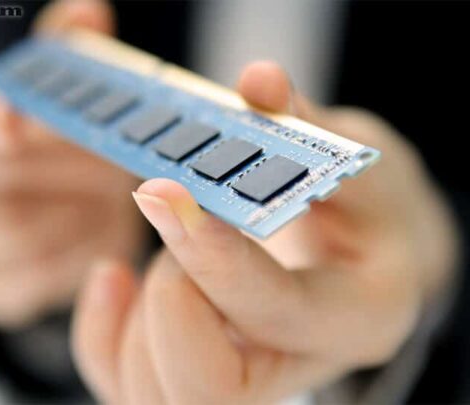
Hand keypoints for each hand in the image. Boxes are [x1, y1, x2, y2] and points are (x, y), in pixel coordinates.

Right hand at [0, 0, 144, 328]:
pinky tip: (93, 233)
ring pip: (12, 229)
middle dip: (66, 166)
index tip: (12, 121)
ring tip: (110, 196)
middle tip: (115, 159)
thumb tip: (89, 11)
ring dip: (78, 212)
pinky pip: (26, 279)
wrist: (50, 204)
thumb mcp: (58, 87)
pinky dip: (73, 257)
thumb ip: (68, 49)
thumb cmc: (54, 138)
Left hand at [72, 61, 458, 403]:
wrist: (365, 263)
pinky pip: (126, 384)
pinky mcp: (201, 376)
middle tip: (180, 226)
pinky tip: (115, 278)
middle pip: (208, 389)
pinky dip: (103, 334)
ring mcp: (248, 381)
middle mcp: (300, 367)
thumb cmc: (366, 212)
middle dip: (171, 298)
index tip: (166, 193)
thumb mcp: (358, 160)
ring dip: (137, 314)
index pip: (275, 312)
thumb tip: (258, 85)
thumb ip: (306, 123)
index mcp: (356, 316)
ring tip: (173, 249)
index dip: (214, 258)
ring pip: (155, 397)